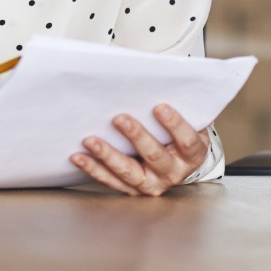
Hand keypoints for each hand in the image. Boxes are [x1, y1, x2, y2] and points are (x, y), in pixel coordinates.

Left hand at [70, 104, 211, 196]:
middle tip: (120, 118)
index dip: (174, 124)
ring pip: (129, 173)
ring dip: (108, 156)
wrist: (178, 162)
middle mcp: (173, 173)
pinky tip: (79, 157)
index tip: (159, 107)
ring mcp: (152, 184)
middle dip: (137, 137)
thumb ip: (179, 107)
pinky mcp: (132, 189)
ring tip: (91, 140)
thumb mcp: (189, 121)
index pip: (186, 140)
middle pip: (155, 157)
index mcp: (191, 155)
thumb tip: (158, 81)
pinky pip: (111, 180)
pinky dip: (93, 169)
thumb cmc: (180, 136)